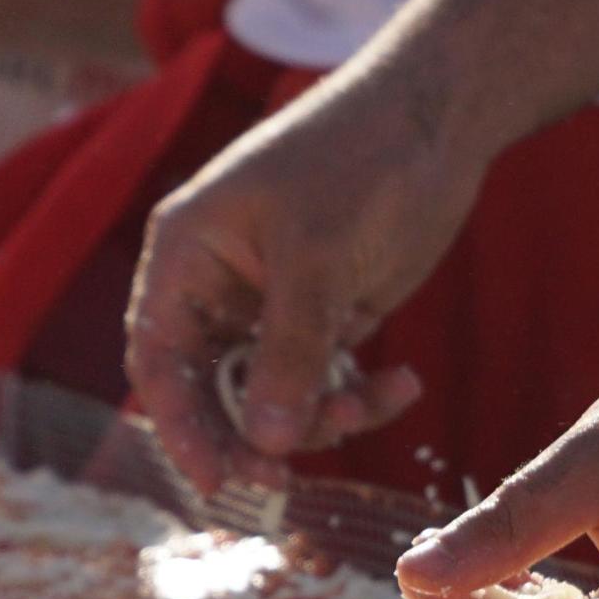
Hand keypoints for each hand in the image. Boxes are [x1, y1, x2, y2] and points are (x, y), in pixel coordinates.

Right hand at [126, 43, 494, 491]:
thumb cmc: (360, 161)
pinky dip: (361, 394)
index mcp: (187, 255)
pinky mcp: (327, 314)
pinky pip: (326, 380)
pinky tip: (404, 381)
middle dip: (250, 433)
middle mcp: (219, 284)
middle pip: (211, 390)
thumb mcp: (320, 260)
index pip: (159, 357)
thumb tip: (263, 442)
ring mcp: (273, 303)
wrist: (439, 118)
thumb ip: (289, 354)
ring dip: (317, 417)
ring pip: (272, 396)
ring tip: (372, 402)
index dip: (177, 424)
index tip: (214, 481)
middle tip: (285, 478)